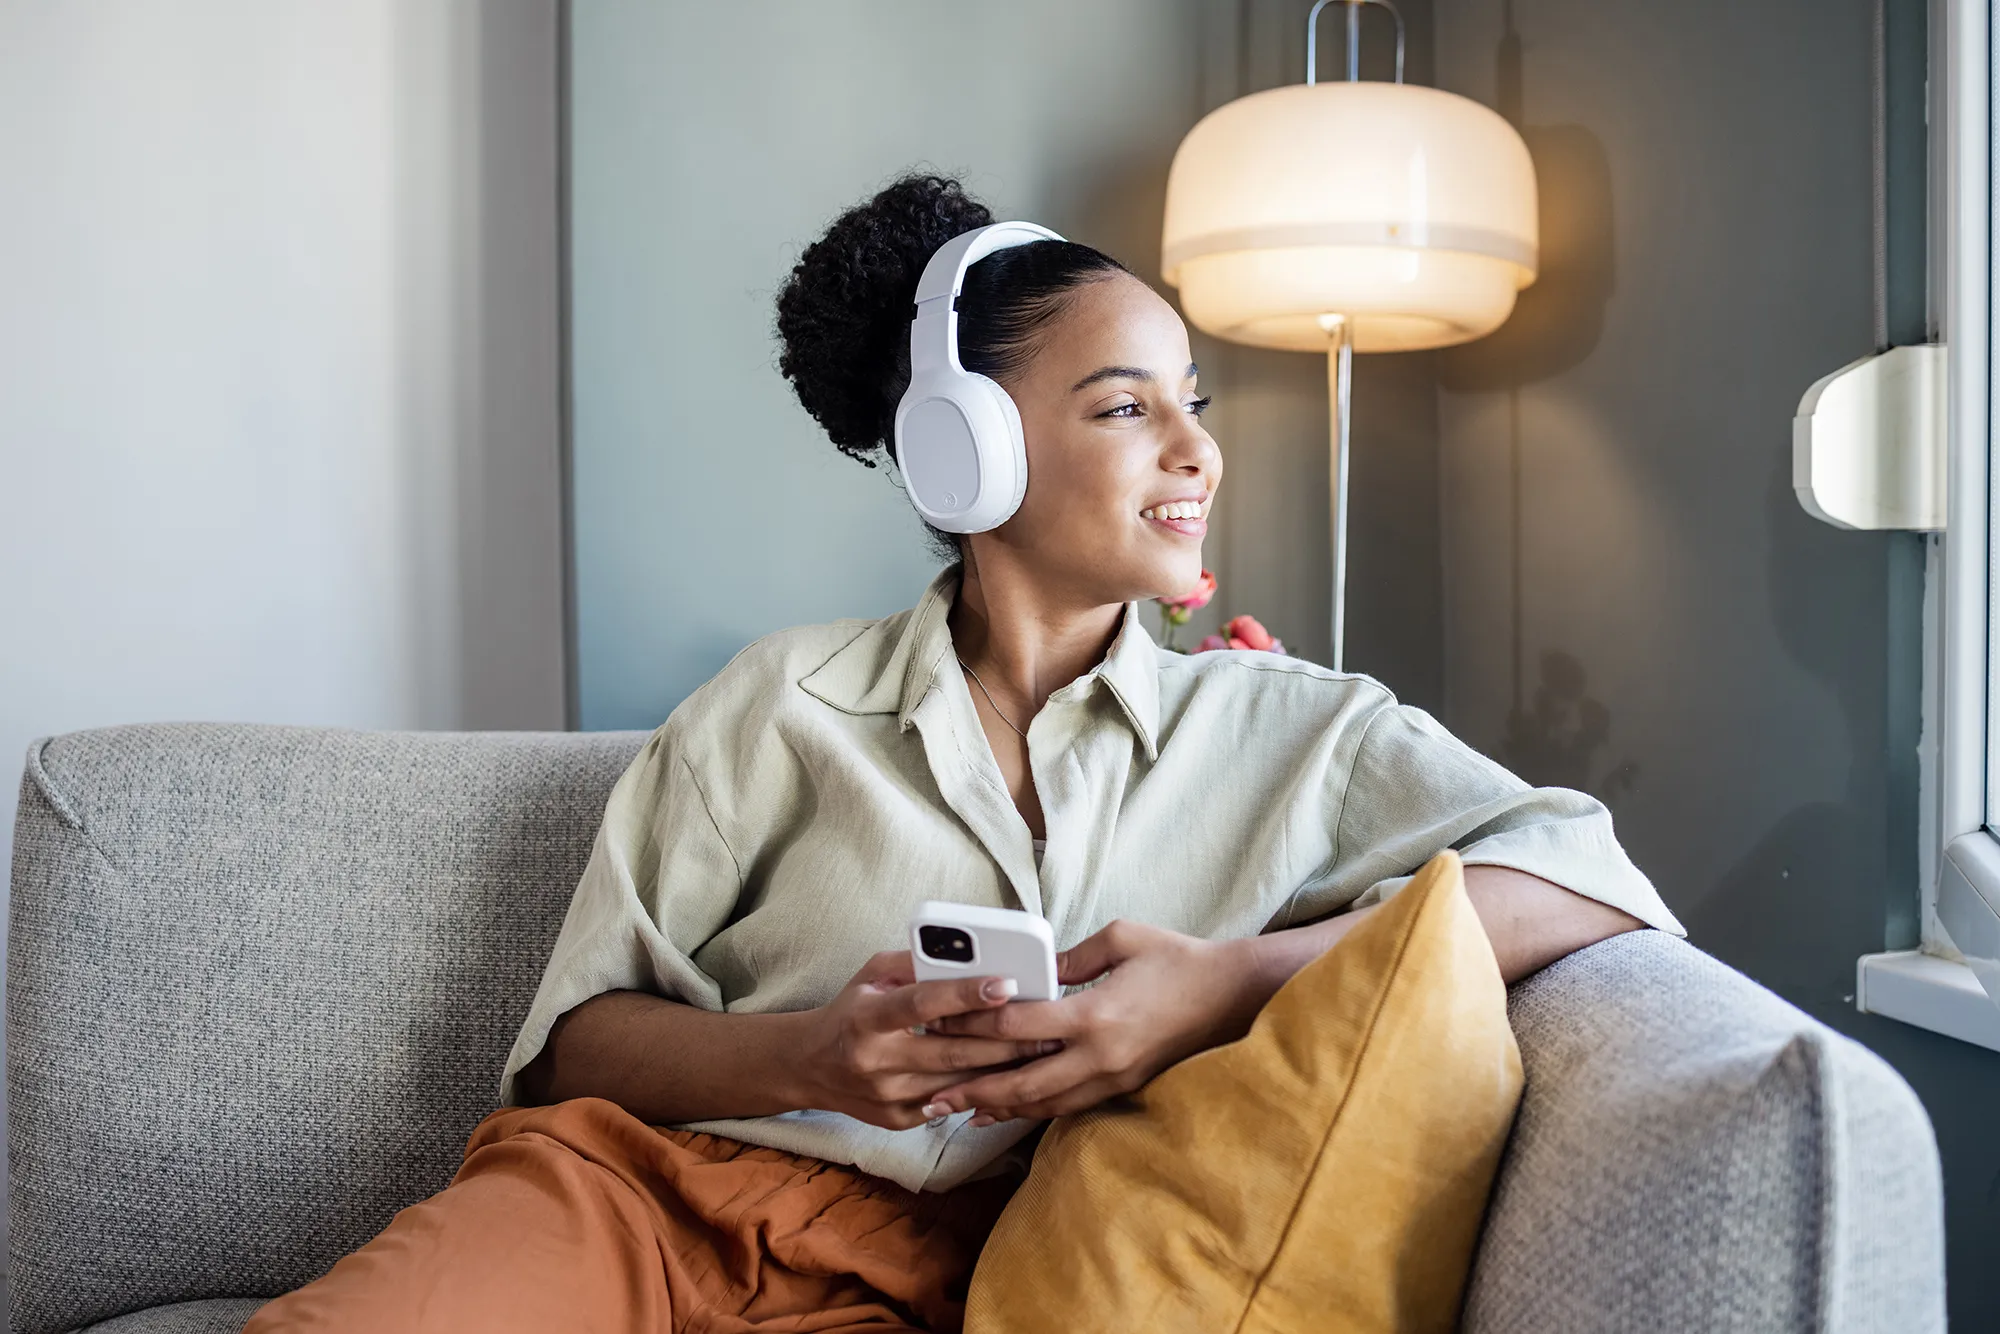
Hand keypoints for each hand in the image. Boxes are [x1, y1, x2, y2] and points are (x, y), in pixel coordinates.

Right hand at [797, 950, 1059, 1129]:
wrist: (809, 1066)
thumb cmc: (849, 1011)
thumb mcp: (871, 976)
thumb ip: (914, 963)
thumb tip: (966, 955)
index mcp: (867, 1018)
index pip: (923, 1004)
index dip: (966, 994)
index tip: (1005, 983)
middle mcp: (875, 1060)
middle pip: (953, 1051)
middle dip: (1005, 1041)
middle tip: (1047, 1029)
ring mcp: (886, 1096)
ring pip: (958, 1082)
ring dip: (1001, 1069)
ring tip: (1040, 1054)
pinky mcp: (897, 1119)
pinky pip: (949, 1104)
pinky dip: (979, 1090)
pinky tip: (1007, 1078)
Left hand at [921, 919, 1261, 1124]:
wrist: (1230, 997)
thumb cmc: (1177, 959)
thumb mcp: (1122, 938)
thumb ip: (1071, 957)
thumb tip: (1036, 972)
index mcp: (1094, 1014)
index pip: (1018, 1026)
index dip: (975, 1026)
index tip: (940, 1024)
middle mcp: (1098, 1055)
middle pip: (1022, 1081)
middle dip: (974, 1088)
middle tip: (932, 1093)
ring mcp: (1111, 1077)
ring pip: (1043, 1103)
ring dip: (998, 1108)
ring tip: (958, 1111)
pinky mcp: (1122, 1086)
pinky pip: (1067, 1105)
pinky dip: (1031, 1110)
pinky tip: (1006, 1112)